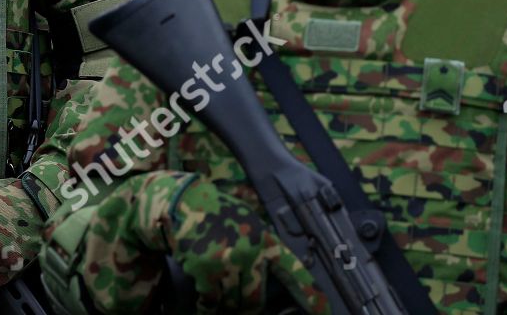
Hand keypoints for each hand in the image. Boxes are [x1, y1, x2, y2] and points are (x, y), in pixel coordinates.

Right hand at [163, 177, 325, 311]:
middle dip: (249, 305)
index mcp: (265, 241)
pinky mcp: (205, 271)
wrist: (181, 203)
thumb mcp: (249, 221)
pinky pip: (211, 302)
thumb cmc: (216, 211)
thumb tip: (274, 277)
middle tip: (242, 301)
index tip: (326, 313)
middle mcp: (250, 254)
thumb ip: (263, 247)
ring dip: (227, 305)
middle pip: (257, 299)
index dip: (313, 298)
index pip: (296, 274)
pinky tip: (205, 303)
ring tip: (221, 295)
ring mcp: (227, 264)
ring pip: (235, 303)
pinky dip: (208, 306)